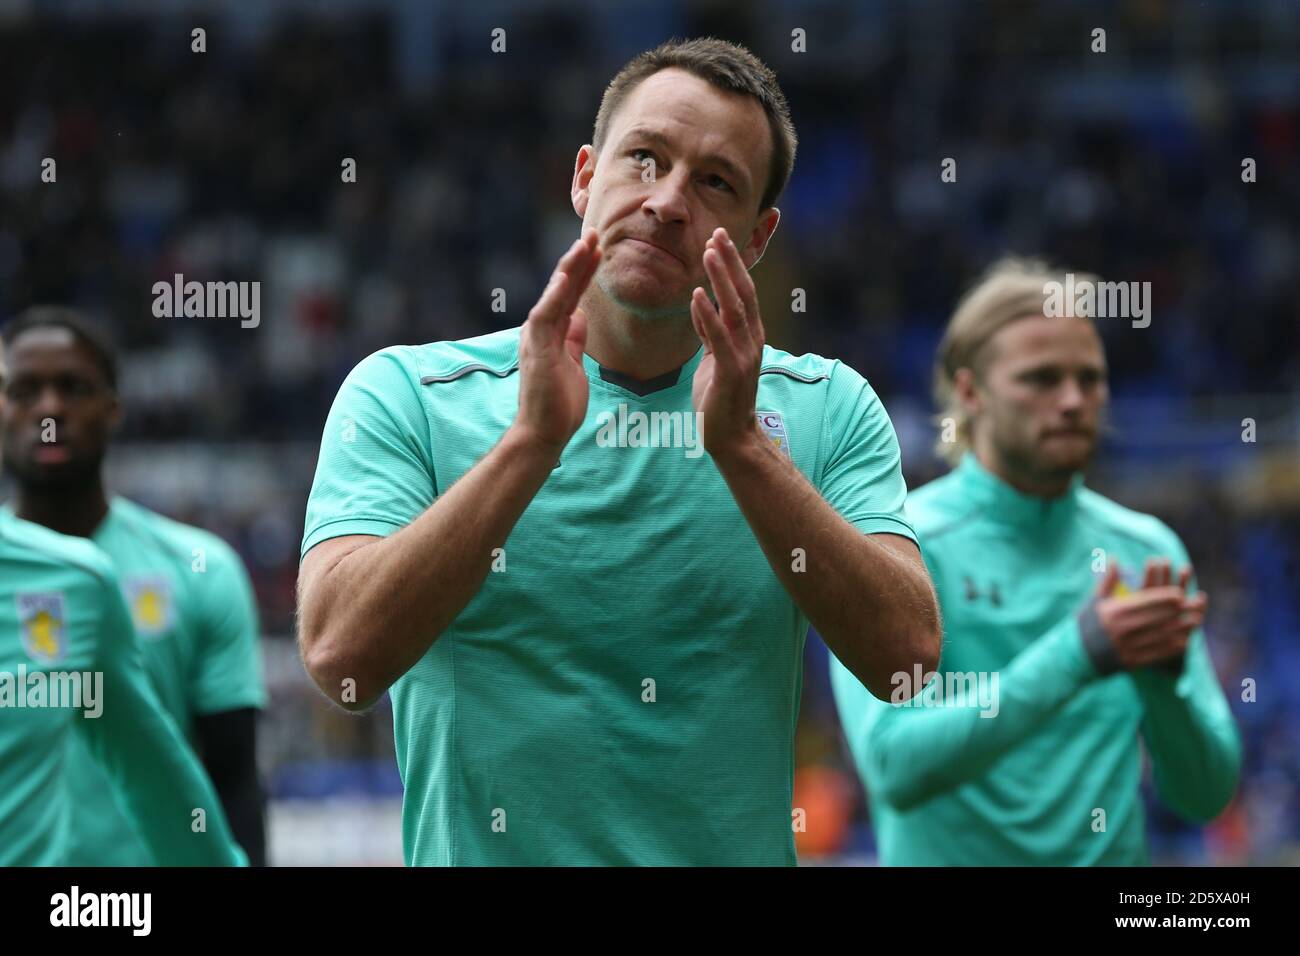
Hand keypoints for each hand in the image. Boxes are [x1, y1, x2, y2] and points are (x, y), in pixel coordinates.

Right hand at [513, 229, 600, 455]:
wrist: (544, 432)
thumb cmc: (559, 404)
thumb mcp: (574, 363)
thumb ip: (574, 339)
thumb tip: (580, 317)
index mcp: (551, 331)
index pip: (570, 294)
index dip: (584, 271)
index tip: (599, 249)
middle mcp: (540, 329)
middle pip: (562, 287)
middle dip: (578, 259)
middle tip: (594, 233)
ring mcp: (536, 337)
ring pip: (554, 294)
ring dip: (569, 268)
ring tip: (584, 244)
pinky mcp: (535, 349)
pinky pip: (545, 316)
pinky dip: (554, 295)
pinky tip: (565, 277)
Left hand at [690, 227, 764, 460]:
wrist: (732, 438)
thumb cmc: (720, 400)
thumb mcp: (714, 359)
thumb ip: (710, 333)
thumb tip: (701, 306)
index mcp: (749, 336)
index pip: (743, 293)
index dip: (732, 266)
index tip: (720, 240)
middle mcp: (752, 341)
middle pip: (744, 292)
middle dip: (730, 262)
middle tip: (717, 233)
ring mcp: (744, 355)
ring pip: (734, 308)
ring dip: (721, 278)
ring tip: (709, 252)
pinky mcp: (731, 372)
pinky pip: (719, 337)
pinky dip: (707, 314)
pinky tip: (697, 294)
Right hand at [1095, 558, 1206, 670]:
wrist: (1074, 655)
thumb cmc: (1085, 624)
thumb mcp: (1094, 601)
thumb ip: (1108, 581)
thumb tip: (1115, 559)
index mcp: (1112, 612)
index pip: (1145, 603)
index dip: (1164, 598)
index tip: (1179, 593)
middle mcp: (1120, 629)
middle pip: (1156, 618)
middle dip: (1178, 611)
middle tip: (1194, 604)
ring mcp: (1126, 647)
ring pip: (1160, 636)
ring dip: (1180, 628)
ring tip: (1195, 621)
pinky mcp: (1130, 662)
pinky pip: (1156, 653)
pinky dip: (1172, 647)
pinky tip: (1183, 641)